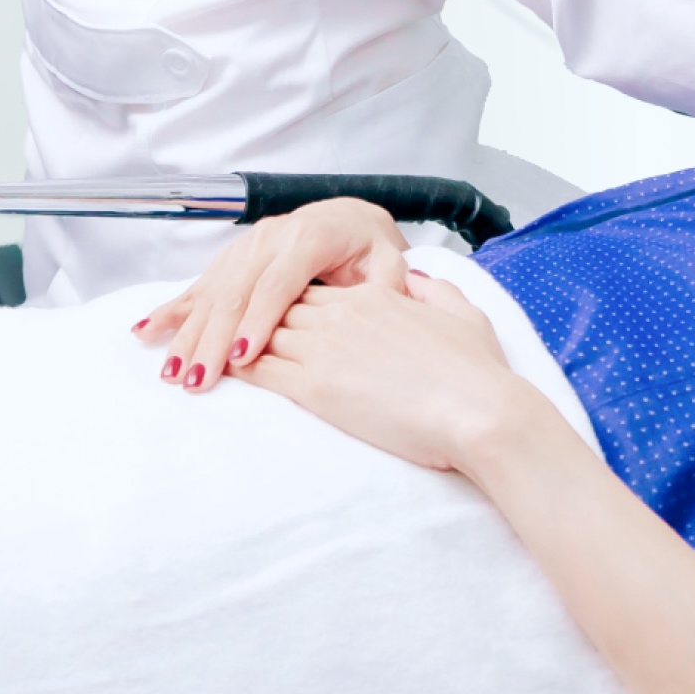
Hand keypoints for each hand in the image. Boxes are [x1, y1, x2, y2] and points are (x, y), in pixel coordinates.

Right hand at [131, 197, 406, 392]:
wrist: (348, 217)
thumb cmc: (367, 247)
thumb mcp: (388, 259)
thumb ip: (387, 281)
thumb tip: (380, 302)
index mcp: (310, 238)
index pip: (278, 284)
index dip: (258, 321)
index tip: (242, 357)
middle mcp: (271, 238)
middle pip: (235, 292)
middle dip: (211, 339)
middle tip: (196, 379)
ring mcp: (246, 246)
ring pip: (211, 291)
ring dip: (187, 333)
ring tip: (171, 371)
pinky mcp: (232, 257)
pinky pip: (200, 284)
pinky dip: (173, 310)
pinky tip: (147, 330)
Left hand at [243, 274, 540, 473]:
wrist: (480, 411)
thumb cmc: (479, 373)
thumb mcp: (463, 315)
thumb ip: (435, 294)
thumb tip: (417, 283)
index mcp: (376, 297)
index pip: (316, 290)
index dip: (294, 301)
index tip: (278, 312)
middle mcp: (344, 314)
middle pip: (282, 306)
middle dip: (256, 316)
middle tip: (230, 329)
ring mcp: (326, 348)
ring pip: (264, 333)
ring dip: (238, 341)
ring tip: (214, 350)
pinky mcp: (317, 387)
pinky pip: (261, 369)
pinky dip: (238, 365)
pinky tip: (222, 369)